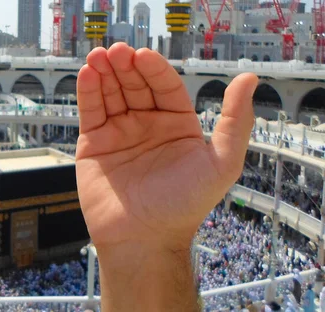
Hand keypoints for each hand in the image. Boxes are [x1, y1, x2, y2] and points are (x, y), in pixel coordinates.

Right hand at [75, 43, 257, 249]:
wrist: (143, 239)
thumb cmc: (183, 206)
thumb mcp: (221, 163)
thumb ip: (235, 122)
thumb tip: (249, 79)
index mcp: (177, 125)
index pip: (165, 86)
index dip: (154, 69)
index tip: (142, 56)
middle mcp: (147, 125)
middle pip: (135, 85)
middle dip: (126, 66)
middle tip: (117, 52)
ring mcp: (119, 134)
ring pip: (111, 94)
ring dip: (104, 73)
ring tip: (99, 56)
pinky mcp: (94, 144)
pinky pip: (90, 112)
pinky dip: (88, 92)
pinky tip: (87, 74)